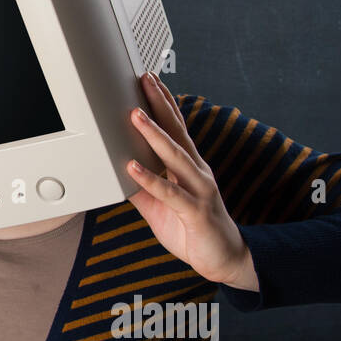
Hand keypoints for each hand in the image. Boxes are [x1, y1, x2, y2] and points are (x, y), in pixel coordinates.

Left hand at [125, 73, 258, 291]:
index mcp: (189, 168)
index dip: (164, 103)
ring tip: (134, 116)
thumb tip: (116, 174)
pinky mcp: (196, 212)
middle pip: (177, 132)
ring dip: (154, 135)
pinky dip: (150, 179)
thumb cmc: (192, 230)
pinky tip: (132, 167)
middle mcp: (197, 173)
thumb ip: (141, 189)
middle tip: (145, 80)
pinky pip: (170, 193)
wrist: (224, 260)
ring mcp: (199, 190)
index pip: (176, 128)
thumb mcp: (160, 206)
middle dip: (160, 105)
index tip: (150, 80)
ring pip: (175, 157)